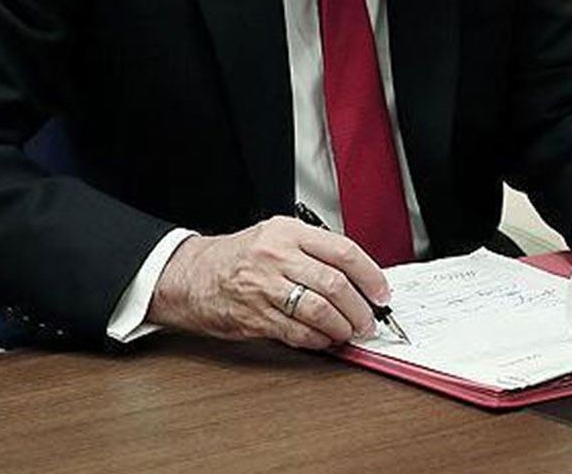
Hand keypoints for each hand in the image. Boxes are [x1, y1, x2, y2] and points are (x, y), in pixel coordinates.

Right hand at [146, 216, 388, 349]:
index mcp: (288, 232)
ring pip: (319, 310)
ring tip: (350, 331)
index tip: (381, 291)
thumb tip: (356, 278)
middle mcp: (277, 257)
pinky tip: (325, 339)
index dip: (370, 275)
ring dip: (342, 326)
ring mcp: (265, 287)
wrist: (190, 276)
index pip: (343, 251)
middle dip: (360, 307)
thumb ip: (312, 251)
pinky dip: (319, 340)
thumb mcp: (275, 237)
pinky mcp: (255, 316)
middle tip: (369, 319)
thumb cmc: (238, 258)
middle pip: (335, 284)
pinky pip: (298, 332)